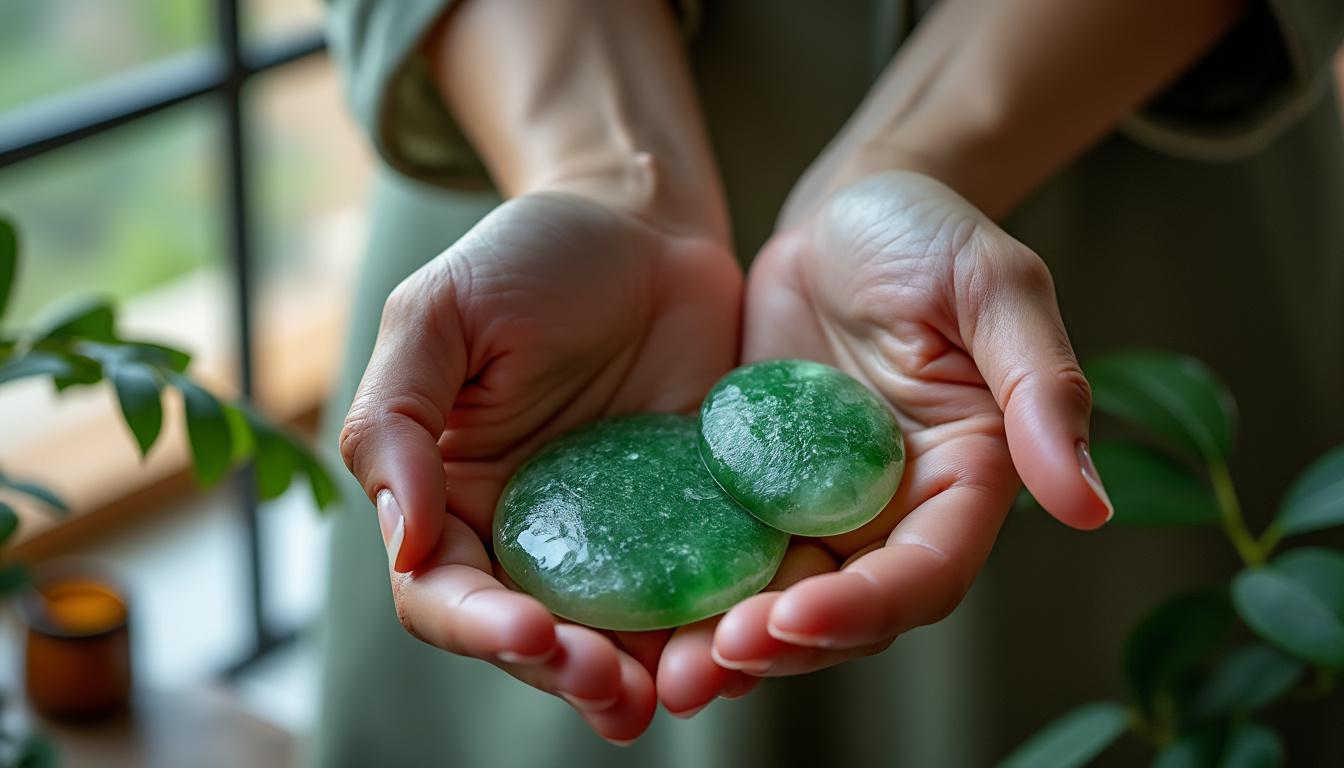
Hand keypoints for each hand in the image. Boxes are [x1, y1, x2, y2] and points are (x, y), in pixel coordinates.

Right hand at [339, 191, 740, 741]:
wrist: (646, 226)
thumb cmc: (529, 258)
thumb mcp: (438, 315)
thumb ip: (396, 419)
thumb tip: (404, 539)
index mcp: (455, 499)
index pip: (445, 593)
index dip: (479, 628)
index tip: (529, 630)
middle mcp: (535, 535)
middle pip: (538, 638)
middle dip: (570, 674)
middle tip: (614, 686)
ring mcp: (621, 537)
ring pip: (625, 635)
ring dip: (647, 676)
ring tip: (678, 691)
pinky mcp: (698, 521)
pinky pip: (707, 587)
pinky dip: (720, 624)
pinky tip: (741, 642)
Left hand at [657, 171, 1111, 711]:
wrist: (842, 214)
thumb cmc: (931, 233)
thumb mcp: (998, 288)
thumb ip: (1043, 390)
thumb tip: (1089, 506)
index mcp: (963, 480)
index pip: (925, 574)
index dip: (867, 607)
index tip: (798, 616)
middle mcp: (891, 511)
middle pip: (847, 609)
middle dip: (786, 644)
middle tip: (717, 657)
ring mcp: (816, 504)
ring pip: (778, 598)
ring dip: (730, 640)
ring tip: (673, 665)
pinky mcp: (753, 486)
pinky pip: (723, 549)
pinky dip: (690, 584)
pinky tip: (639, 605)